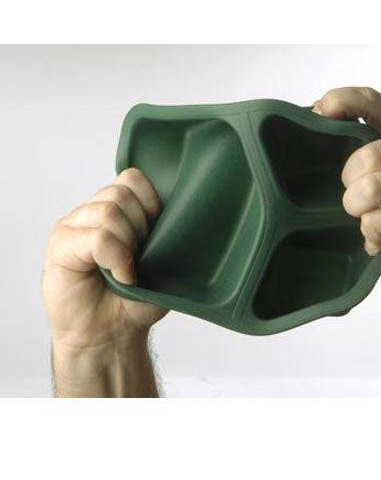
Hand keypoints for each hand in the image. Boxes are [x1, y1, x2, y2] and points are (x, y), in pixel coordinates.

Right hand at [43, 168, 165, 395]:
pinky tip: (120, 276)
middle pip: (121, 193)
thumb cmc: (134, 300)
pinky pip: (97, 237)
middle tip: (140, 259)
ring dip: (128, 244)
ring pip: (108, 212)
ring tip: (128, 270)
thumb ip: (168, 234)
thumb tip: (188, 215)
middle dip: (141, 227)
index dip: (151, 203)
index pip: (133, 179)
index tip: (157, 235)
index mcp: (115, 210)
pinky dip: (116, 257)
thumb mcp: (163, 263)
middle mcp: (91, 213)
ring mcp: (73, 227)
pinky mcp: (60, 247)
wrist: (111, 334)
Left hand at [313, 87, 380, 278]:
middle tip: (360, 199)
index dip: (343, 102)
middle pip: (366, 157)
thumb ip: (359, 144)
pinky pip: (375, 220)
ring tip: (370, 218)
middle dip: (350, 184)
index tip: (319, 112)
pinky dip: (370, 234)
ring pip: (369, 190)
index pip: (373, 101)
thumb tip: (315, 115)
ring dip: (359, 211)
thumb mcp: (379, 168)